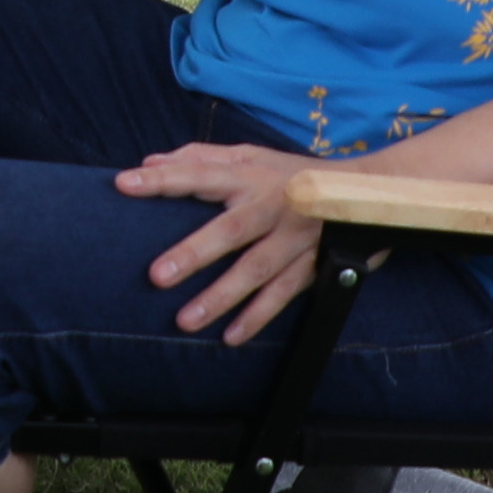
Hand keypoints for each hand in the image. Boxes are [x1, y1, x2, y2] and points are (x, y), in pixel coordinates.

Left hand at [110, 142, 333, 343]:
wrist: (368, 191)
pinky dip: (258, 317)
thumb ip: (200, 158)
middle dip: (194, 253)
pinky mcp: (313, 264)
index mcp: (249, 174)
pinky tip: (231, 336)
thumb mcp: (251, 155)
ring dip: (222, 296)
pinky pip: (283, 294)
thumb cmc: (292, 173)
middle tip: (156, 276)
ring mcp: (294, 237)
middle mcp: (271, 204)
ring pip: (256, 269)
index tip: (124, 184)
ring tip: (185, 320)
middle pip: (230, 229)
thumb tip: (149, 161)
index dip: (162, 178)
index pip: (199, 172)